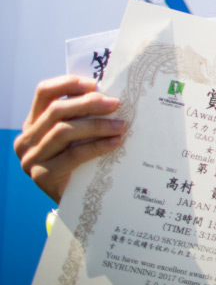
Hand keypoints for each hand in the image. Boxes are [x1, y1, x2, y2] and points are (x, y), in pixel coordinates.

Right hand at [14, 76, 125, 202]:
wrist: (74, 200)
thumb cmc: (78, 162)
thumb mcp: (76, 135)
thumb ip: (81, 116)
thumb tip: (109, 95)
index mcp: (32, 123)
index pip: (44, 92)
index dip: (68, 84)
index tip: (94, 84)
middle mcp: (26, 139)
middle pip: (57, 111)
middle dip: (89, 104)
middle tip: (115, 104)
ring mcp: (30, 158)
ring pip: (64, 131)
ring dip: (97, 125)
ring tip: (121, 125)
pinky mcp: (41, 175)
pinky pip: (73, 154)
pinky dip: (97, 146)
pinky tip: (115, 142)